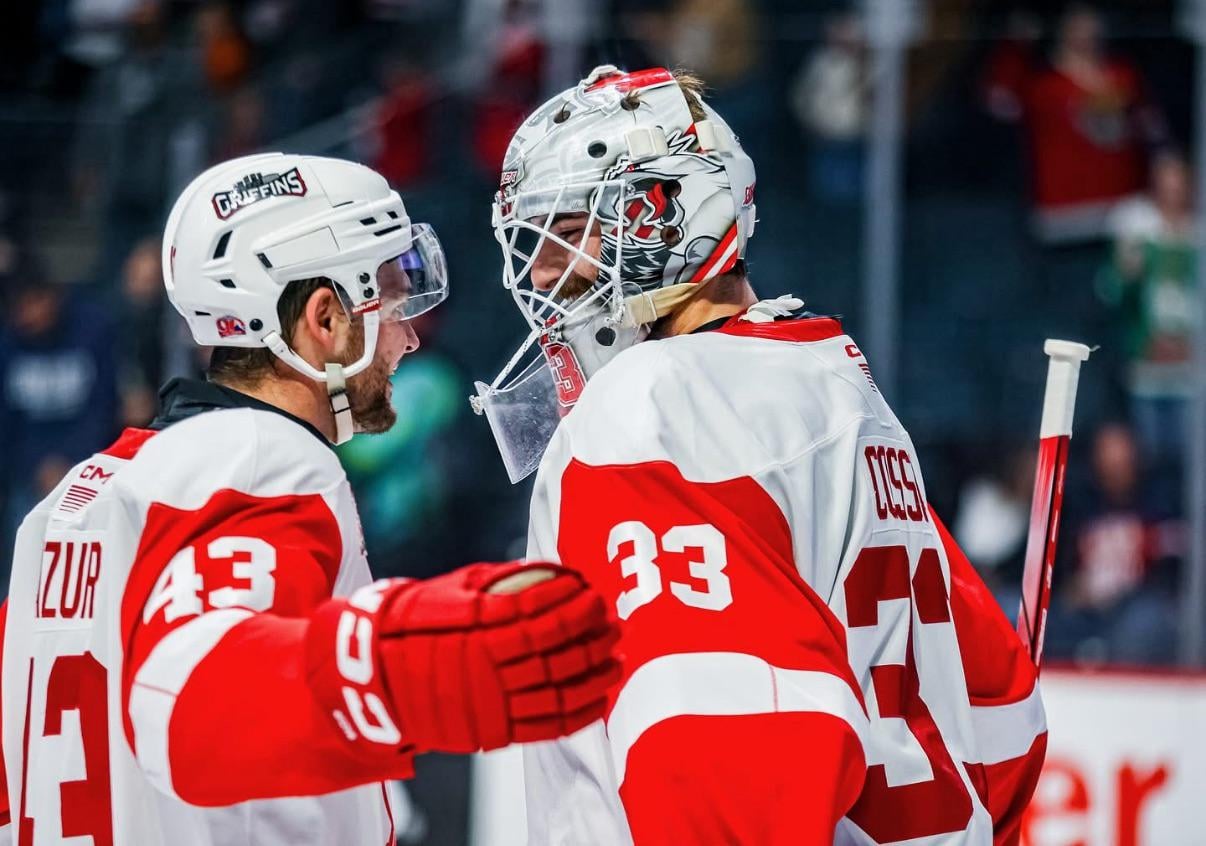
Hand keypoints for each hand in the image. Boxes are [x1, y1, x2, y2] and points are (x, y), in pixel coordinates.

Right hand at [308, 561, 620, 753]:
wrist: (372, 676)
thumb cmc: (412, 624)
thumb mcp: (450, 591)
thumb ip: (499, 582)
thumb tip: (547, 570)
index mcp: (477, 629)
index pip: (539, 615)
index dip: (572, 604)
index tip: (591, 590)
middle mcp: (487, 668)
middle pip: (555, 653)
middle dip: (592, 636)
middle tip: (613, 622)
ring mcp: (490, 702)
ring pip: (557, 692)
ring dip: (594, 675)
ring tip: (615, 659)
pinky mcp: (492, 731)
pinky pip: (546, 726)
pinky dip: (579, 713)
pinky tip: (599, 698)